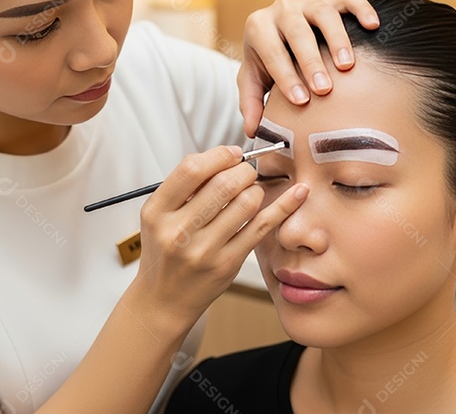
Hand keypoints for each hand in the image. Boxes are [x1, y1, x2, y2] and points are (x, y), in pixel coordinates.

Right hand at [135, 146, 307, 323]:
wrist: (163, 299)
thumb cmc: (164, 252)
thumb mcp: (159, 217)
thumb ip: (186, 186)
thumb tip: (225, 157)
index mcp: (157, 212)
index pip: (191, 169)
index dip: (219, 155)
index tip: (232, 154)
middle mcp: (179, 231)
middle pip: (224, 183)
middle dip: (244, 170)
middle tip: (246, 172)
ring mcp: (204, 250)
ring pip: (247, 202)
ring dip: (256, 189)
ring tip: (250, 193)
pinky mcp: (228, 263)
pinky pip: (262, 227)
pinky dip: (283, 206)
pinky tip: (298, 194)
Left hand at [238, 0, 378, 136]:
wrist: (282, 29)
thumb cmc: (270, 58)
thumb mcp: (254, 79)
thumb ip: (251, 103)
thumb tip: (252, 130)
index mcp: (259, 27)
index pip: (271, 51)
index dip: (285, 76)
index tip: (300, 101)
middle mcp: (282, 9)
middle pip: (297, 31)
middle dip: (311, 61)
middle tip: (324, 89)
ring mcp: (309, 1)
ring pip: (324, 13)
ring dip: (337, 39)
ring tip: (347, 66)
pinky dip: (361, 9)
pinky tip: (373, 26)